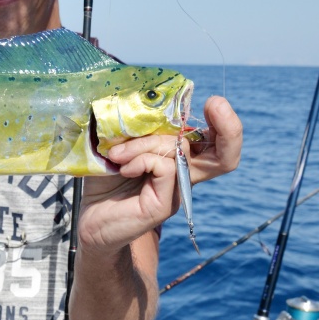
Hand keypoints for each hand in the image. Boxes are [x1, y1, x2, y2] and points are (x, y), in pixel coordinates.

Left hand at [78, 95, 242, 250]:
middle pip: (227, 155)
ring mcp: (176, 190)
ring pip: (179, 148)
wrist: (90, 220)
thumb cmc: (103, 183)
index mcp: (177, 159)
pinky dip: (142, 159)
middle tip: (214, 103)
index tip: (210, 102)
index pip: (215, 140)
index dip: (223, 120)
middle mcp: (183, 175)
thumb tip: (138, 99)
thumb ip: (133, 127)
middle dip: (230, 126)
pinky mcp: (164, 203)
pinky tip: (123, 168)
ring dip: (145, 143)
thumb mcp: (119, 147)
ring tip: (117, 154)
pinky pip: (165, 166)